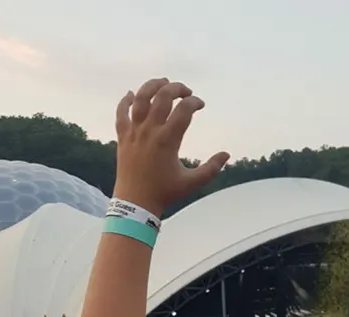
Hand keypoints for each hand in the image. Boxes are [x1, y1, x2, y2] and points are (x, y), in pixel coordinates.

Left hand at [113, 77, 229, 215]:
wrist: (136, 203)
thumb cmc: (165, 193)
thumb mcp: (192, 183)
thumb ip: (211, 168)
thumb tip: (227, 154)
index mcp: (168, 140)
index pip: (184, 110)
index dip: (194, 103)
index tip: (200, 105)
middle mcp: (150, 131)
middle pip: (163, 96)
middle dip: (177, 88)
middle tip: (186, 92)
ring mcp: (135, 132)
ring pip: (141, 98)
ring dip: (152, 86)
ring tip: (163, 83)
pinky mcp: (123, 137)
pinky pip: (121, 112)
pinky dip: (126, 101)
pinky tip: (132, 94)